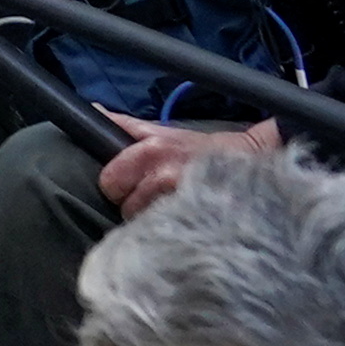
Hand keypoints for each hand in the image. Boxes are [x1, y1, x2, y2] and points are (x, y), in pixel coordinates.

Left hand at [102, 115, 283, 215]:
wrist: (251, 160)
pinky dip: (169, 230)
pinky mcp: (196, 219)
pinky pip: (166, 234)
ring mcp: (181, 200)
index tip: (126, 183)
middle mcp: (163, 176)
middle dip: (132, 203)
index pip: (109, 181)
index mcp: (150, 151)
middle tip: (148, 196)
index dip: (115, 184)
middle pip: (125, 206)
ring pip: (144, 223)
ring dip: (151, 220)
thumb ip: (124, 125)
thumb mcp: (160, 131)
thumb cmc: (200, 147)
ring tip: (167, 208)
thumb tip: (93, 111)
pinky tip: (179, 221)